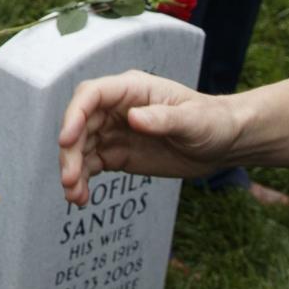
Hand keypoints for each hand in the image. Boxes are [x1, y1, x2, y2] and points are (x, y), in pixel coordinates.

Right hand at [57, 70, 243, 203]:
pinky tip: (81, 198)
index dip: (74, 115)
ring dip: (73, 170)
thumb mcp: (193, 120)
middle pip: (80, 124)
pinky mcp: (116, 154)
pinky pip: (90, 165)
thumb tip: (134, 118)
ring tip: (74, 196)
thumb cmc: (212, 122)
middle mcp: (116, 108)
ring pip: (80, 147)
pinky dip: (82, 181)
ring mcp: (113, 131)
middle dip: (70, 151)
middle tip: (69, 179)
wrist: (222, 143)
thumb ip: (164, 119)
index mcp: (132, 89)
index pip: (92, 95)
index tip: (66, 140)